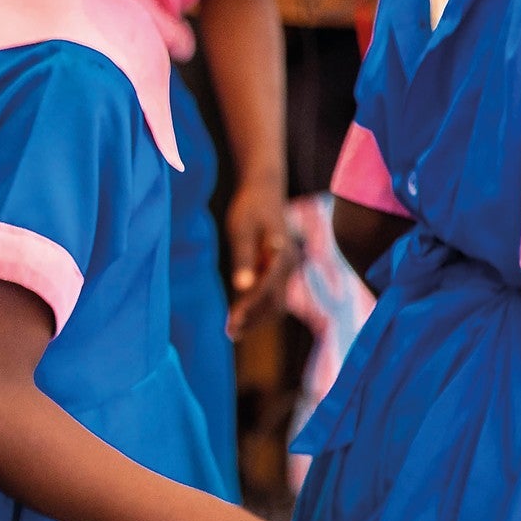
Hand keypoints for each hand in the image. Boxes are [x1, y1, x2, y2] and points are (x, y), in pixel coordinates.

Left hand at [222, 176, 293, 335]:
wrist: (264, 188)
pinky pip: (274, 292)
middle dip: (254, 320)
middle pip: (275, 302)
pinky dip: (259, 305)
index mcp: (281, 255)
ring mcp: (289, 266)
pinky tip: (241, 313)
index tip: (231, 324)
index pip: (265, 290)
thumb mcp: (241, 229)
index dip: (248, 309)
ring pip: (277, 301)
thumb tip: (242, 287)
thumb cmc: (249, 207)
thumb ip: (243, 258)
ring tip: (234, 330)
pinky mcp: (283, 267)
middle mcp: (290, 264)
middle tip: (230, 333)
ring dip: (257, 317)